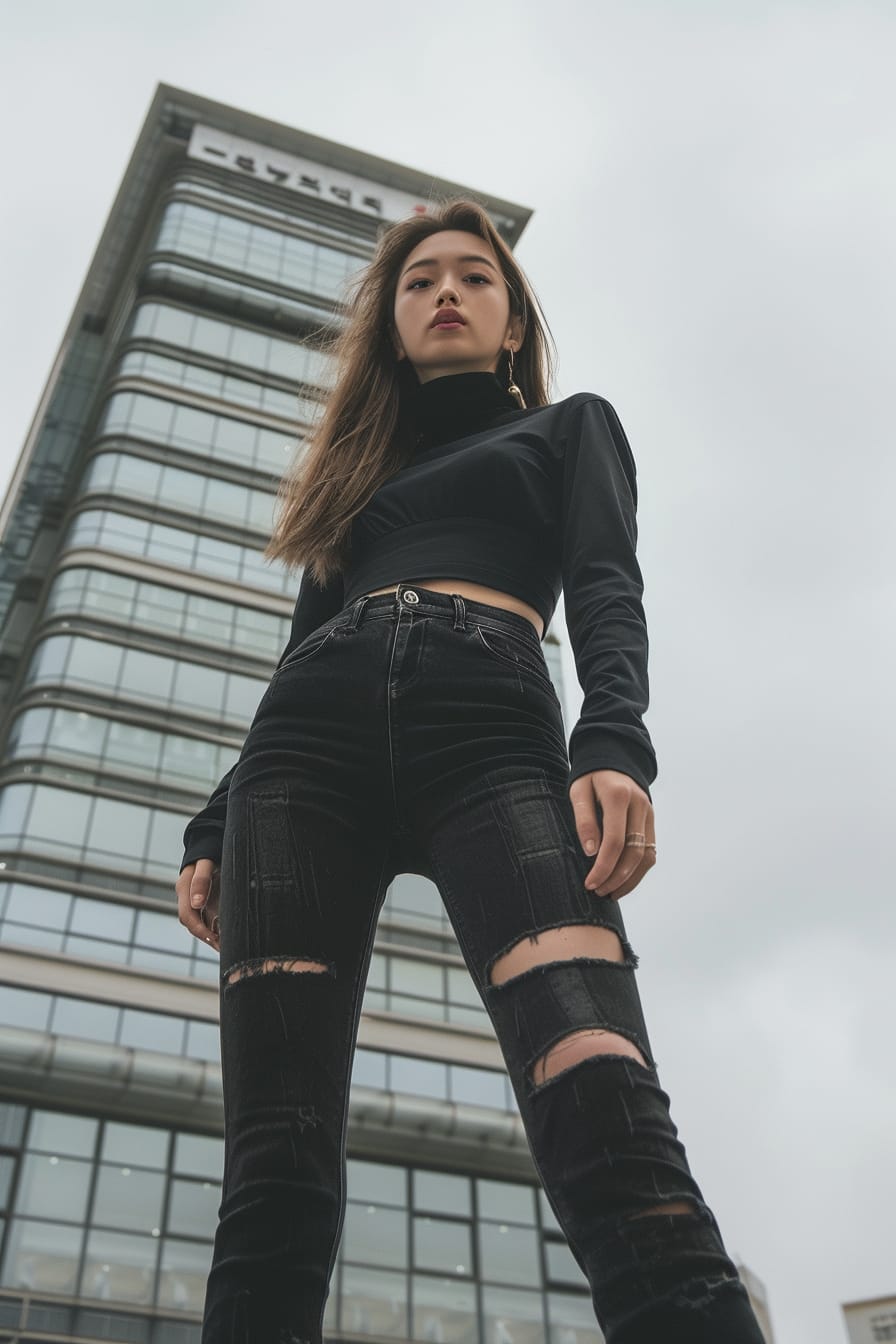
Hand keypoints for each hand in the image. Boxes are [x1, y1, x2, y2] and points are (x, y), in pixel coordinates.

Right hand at [175, 858, 220, 953]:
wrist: (210, 840)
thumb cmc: (209, 851)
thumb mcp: (206, 863)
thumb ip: (200, 880)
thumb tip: (195, 903)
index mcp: (184, 888)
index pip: (187, 916)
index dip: (199, 929)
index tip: (214, 939)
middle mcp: (186, 895)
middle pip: (191, 922)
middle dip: (205, 937)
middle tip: (223, 948)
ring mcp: (194, 898)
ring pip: (198, 922)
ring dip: (210, 935)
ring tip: (226, 946)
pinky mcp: (203, 898)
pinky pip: (206, 917)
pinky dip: (214, 927)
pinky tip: (226, 935)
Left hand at [569, 769, 655, 899]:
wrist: (613, 758)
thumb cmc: (590, 777)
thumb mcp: (578, 791)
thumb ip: (584, 820)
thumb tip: (591, 852)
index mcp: (619, 796)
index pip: (615, 841)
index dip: (603, 867)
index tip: (590, 883)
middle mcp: (640, 805)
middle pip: (634, 852)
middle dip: (616, 877)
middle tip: (598, 891)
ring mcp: (649, 813)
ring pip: (647, 856)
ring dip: (630, 879)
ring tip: (610, 892)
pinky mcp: (652, 820)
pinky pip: (650, 851)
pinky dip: (638, 870)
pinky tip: (623, 881)